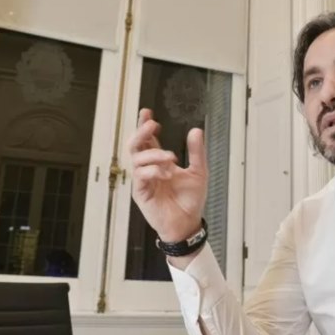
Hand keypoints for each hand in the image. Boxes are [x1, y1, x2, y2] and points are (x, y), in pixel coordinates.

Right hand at [128, 108, 207, 242]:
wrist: (188, 222)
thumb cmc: (190, 199)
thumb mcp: (198, 172)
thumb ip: (196, 152)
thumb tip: (196, 130)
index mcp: (160, 161)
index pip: (149, 140)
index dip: (145, 126)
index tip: (147, 112)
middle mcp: (149, 168)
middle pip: (136, 145)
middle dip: (141, 132)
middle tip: (152, 125)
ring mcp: (143, 180)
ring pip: (137, 159)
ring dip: (154, 154)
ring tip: (171, 158)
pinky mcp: (141, 193)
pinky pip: (140, 176)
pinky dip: (153, 170)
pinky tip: (165, 173)